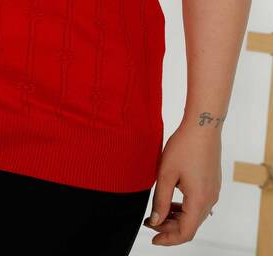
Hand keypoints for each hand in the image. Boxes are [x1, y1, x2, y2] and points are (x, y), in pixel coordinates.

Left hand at [143, 120, 220, 244]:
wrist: (203, 125)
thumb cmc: (184, 146)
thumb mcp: (166, 174)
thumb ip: (161, 201)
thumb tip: (156, 221)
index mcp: (199, 200)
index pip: (185, 232)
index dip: (168, 239)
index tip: (153, 238)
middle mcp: (210, 199)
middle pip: (191, 226)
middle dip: (170, 229)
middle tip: (150, 223)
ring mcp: (213, 191)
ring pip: (195, 216)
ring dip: (177, 218)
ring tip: (158, 213)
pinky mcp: (212, 183)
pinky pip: (199, 204)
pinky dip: (185, 209)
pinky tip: (171, 202)